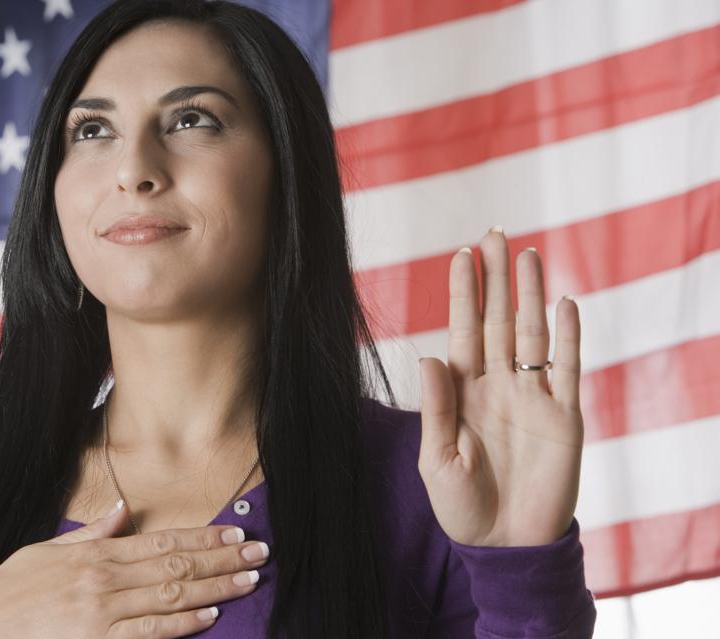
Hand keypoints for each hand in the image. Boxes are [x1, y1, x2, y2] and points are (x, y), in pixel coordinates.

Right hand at [0, 502, 269, 637]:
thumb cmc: (12, 590)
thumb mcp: (47, 550)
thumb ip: (90, 533)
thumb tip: (122, 511)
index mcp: (97, 554)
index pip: (163, 540)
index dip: (203, 535)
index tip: (234, 530)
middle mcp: (106, 580)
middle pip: (176, 565)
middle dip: (222, 558)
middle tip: (258, 551)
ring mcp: (103, 615)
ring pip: (171, 596)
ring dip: (215, 587)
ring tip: (248, 579)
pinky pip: (147, 634)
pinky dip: (180, 624)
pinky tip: (209, 616)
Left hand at [416, 226, 583, 547]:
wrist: (505, 545)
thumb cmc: (462, 506)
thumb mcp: (437, 458)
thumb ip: (436, 407)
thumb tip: (429, 356)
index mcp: (464, 392)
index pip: (462, 330)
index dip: (462, 294)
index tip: (460, 256)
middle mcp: (498, 385)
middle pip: (497, 320)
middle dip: (496, 279)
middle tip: (495, 234)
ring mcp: (533, 398)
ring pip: (533, 334)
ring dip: (531, 295)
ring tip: (528, 254)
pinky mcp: (565, 418)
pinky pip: (568, 369)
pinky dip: (570, 337)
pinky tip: (565, 303)